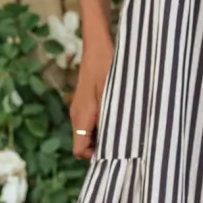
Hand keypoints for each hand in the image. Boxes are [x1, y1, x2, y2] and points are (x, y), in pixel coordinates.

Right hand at [69, 38, 113, 160]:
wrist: (97, 45)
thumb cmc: (107, 67)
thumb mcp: (112, 95)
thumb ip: (110, 120)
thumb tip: (114, 144)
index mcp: (82, 116)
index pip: (80, 150)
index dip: (95, 157)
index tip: (115, 154)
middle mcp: (77, 115)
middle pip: (84, 144)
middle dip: (101, 147)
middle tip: (124, 143)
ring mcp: (79, 108)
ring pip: (88, 133)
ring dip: (103, 135)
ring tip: (124, 130)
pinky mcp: (85, 102)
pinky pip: (91, 121)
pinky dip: (102, 124)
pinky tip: (119, 117)